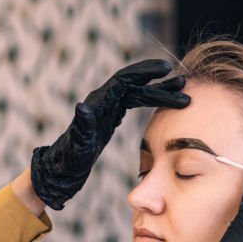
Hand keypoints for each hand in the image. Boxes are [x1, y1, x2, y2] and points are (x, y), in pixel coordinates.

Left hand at [30, 59, 188, 209]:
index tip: (166, 70)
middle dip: (158, 82)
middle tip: (182, 82)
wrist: (60, 171)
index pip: (123, 81)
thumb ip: (81, 127)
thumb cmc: (68, 161)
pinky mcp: (109, 119)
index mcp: (97, 105)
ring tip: (181, 91)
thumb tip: (82, 106)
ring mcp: (106, 110)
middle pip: (133, 85)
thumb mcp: (76, 147)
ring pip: (136, 93)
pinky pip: (133, 103)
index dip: (145, 73)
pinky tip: (163, 104)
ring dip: (158, 91)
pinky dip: (149, 101)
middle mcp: (101, 103)